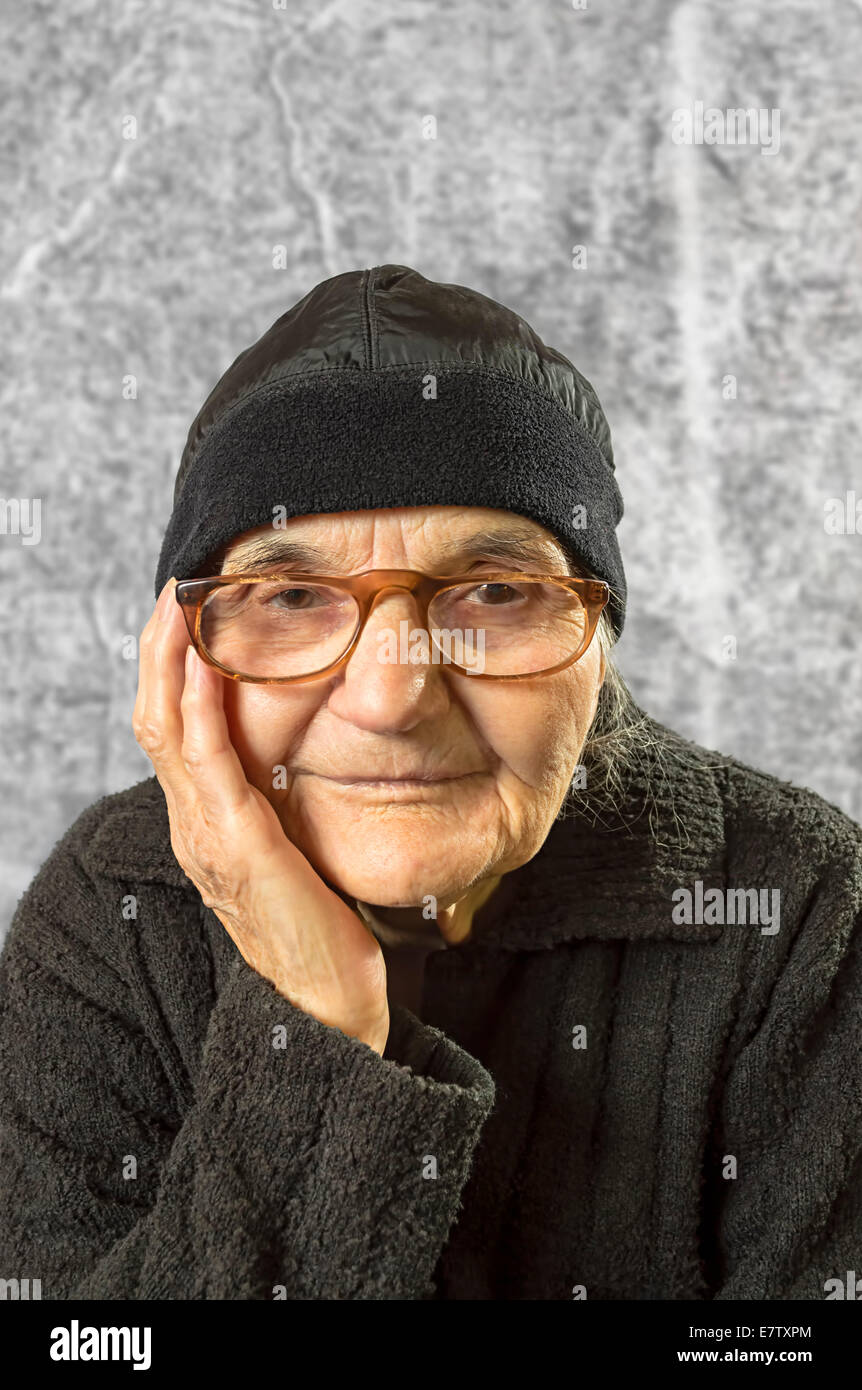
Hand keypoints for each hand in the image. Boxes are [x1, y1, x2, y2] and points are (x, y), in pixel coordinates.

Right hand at [132, 578, 389, 1054]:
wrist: (325, 1004)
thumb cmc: (320, 925)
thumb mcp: (295, 848)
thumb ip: (282, 803)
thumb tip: (299, 753)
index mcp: (206, 820)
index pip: (172, 726)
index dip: (171, 666)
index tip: (187, 609)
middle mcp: (193, 822)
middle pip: (155, 716)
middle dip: (162, 647)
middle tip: (177, 585)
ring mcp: (206, 835)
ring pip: (168, 729)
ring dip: (172, 660)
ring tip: (181, 602)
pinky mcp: (236, 846)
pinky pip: (207, 763)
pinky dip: (198, 707)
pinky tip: (204, 665)